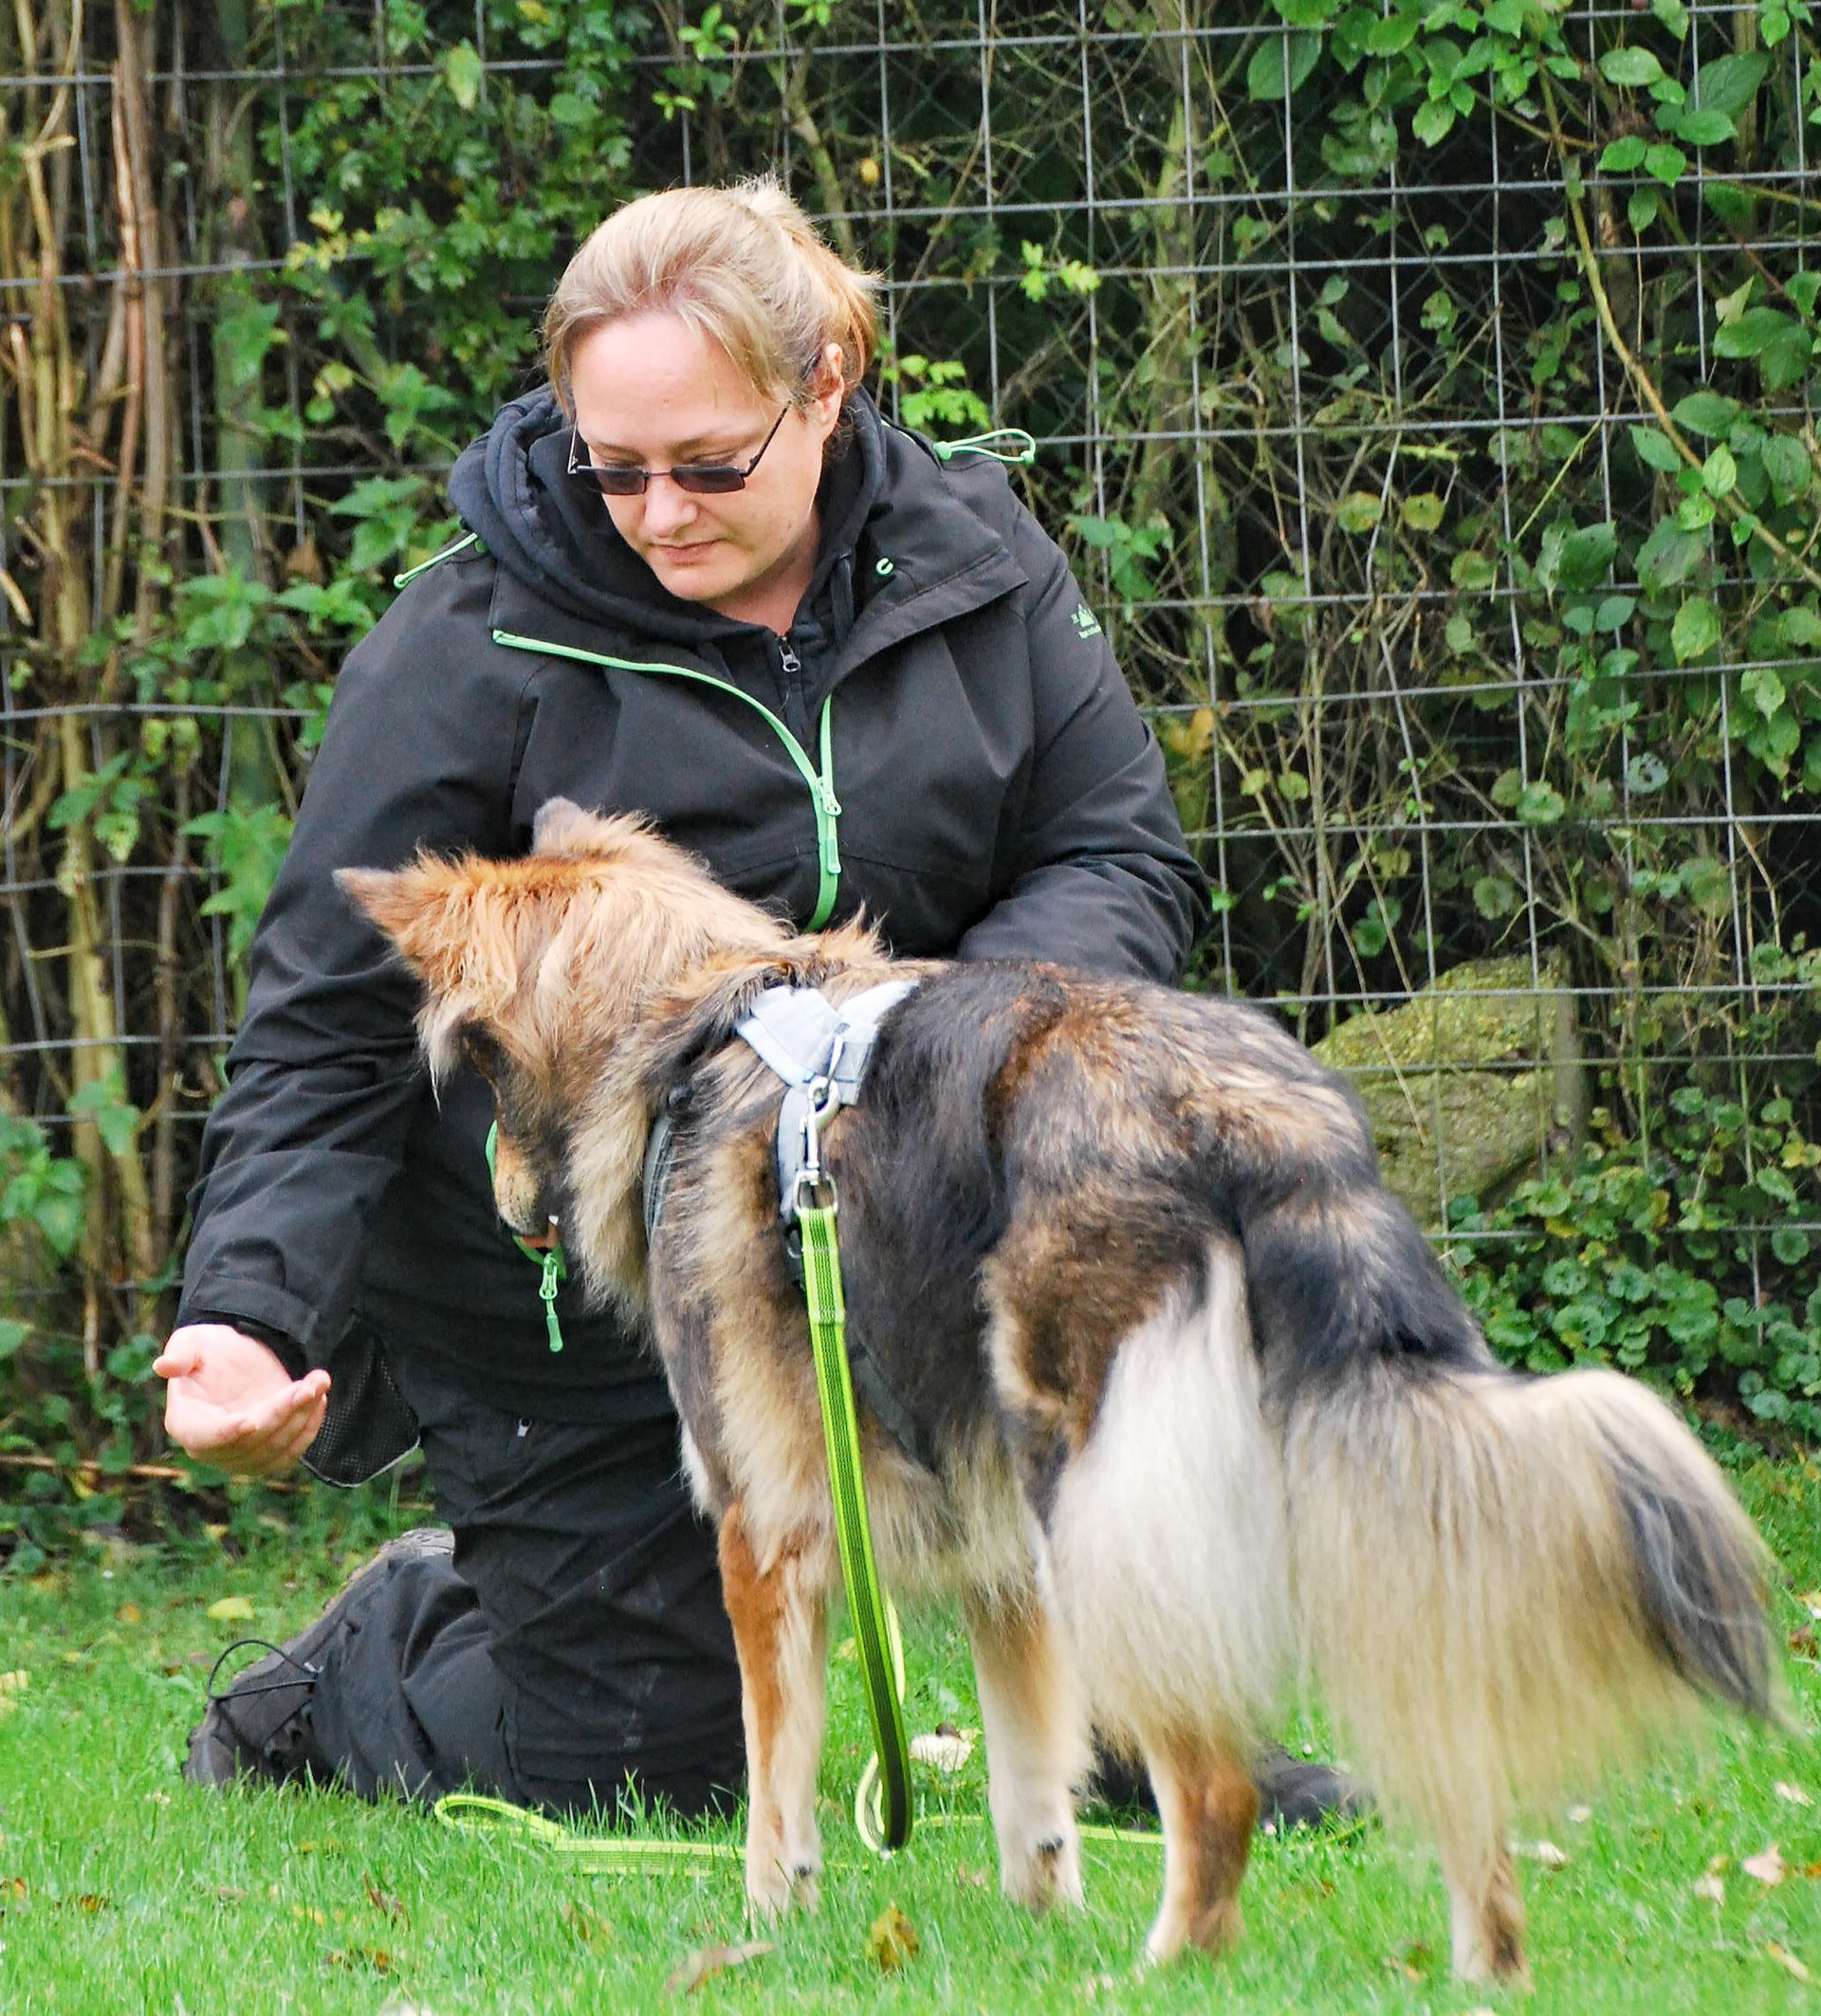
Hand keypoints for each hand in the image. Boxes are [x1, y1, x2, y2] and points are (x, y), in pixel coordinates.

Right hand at [153, 1324, 330, 1475]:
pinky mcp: (265, 1456)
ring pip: (275, 1449)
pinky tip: (319, 1398)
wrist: (240, 1359)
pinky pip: (291, 1453)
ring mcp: (238, 1458)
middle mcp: (210, 1448)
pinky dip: (309, 1428)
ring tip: (318, 1382)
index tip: (251, 1422)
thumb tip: (162, 1365)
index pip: (204, 1437)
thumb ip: (181, 1353)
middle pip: (249, 1442)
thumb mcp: (194, 1342)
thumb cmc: (211, 1350)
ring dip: (302, 1417)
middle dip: (281, 1412)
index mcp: (185, 1423)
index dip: (226, 1433)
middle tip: (306, 1384)